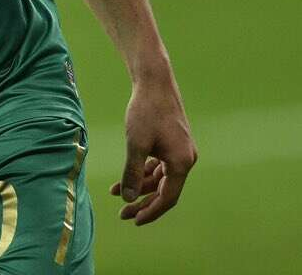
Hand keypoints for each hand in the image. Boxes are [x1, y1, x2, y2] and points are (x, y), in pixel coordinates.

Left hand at [110, 78, 197, 224]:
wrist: (154, 82)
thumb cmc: (146, 111)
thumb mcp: (136, 143)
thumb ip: (132, 172)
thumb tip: (128, 198)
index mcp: (182, 163)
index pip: (167, 198)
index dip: (151, 211)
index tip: (134, 220)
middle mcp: (185, 159)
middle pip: (163, 190)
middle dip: (142, 201)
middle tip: (123, 214)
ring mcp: (179, 151)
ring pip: (159, 178)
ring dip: (139, 185)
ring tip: (116, 193)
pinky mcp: (171, 142)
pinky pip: (158, 165)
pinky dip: (142, 171)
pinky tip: (125, 177)